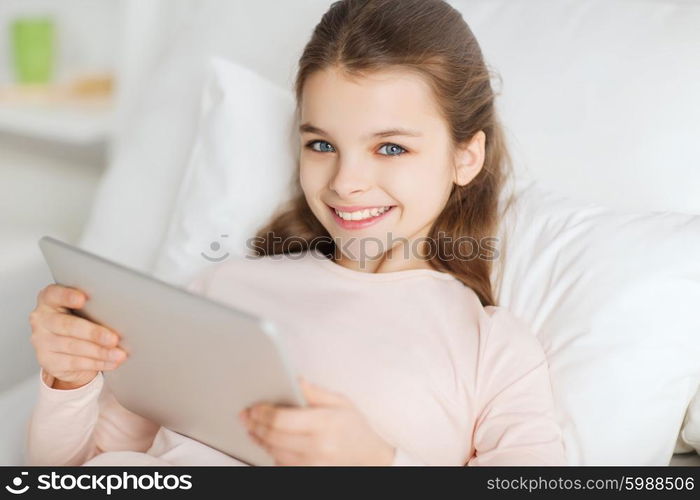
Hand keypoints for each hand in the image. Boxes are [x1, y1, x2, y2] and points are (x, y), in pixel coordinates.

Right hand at [29, 284, 127, 388]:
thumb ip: (93, 307)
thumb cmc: (79, 321)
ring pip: (73, 347)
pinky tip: (110, 362)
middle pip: (67, 325)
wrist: (66, 348)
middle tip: (114, 339)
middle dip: (94, 333)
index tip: (83, 299)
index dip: (68, 296)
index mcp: (49, 300)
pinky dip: (96, 363)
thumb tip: (121, 315)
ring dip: (100, 352)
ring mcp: (42, 341)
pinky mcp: (48, 360)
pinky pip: (75, 363)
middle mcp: (42, 319)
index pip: (54, 294)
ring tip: (119, 354)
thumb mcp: (83, 310)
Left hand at [239, 377, 395, 465]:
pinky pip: (282, 465)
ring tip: (251, 429)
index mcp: (325, 423)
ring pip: (274, 452)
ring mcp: (312, 464)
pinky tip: (267, 443)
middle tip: (245, 416)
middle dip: (255, 425)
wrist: (370, 458)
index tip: (254, 408)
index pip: (283, 419)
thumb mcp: (341, 402)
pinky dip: (271, 453)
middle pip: (274, 436)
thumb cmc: (355, 428)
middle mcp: (317, 446)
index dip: (263, 413)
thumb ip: (315, 391)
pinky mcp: (309, 474)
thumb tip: (295, 378)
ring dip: (259, 439)